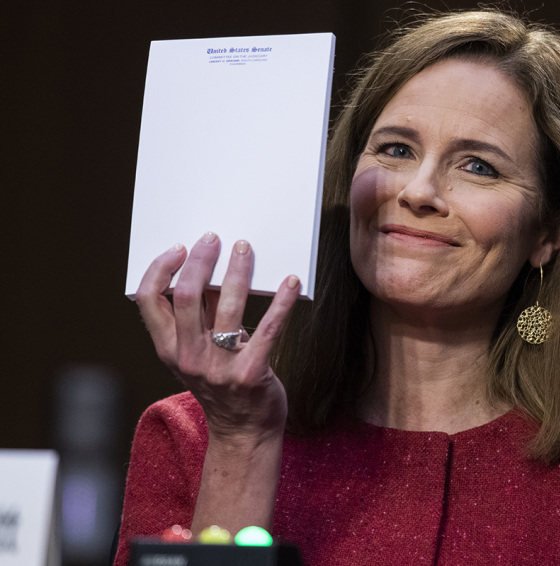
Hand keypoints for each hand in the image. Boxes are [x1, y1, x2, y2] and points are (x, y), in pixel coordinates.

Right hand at [135, 232, 299, 443]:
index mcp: (169, 349)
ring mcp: (219, 367)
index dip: (160, 269)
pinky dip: (281, 301)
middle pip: (186, 296)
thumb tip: (207, 270)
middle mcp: (189, 357)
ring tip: (245, 249)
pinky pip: (269, 329)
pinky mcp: (252, 373)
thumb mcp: (198, 354)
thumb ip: (199, 318)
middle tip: (215, 239)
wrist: (244, 433)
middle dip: (200, 261)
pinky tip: (291, 282)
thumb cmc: (222, 385)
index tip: (179, 248)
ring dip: (237, 272)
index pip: (148, 301)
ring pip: (226, 307)